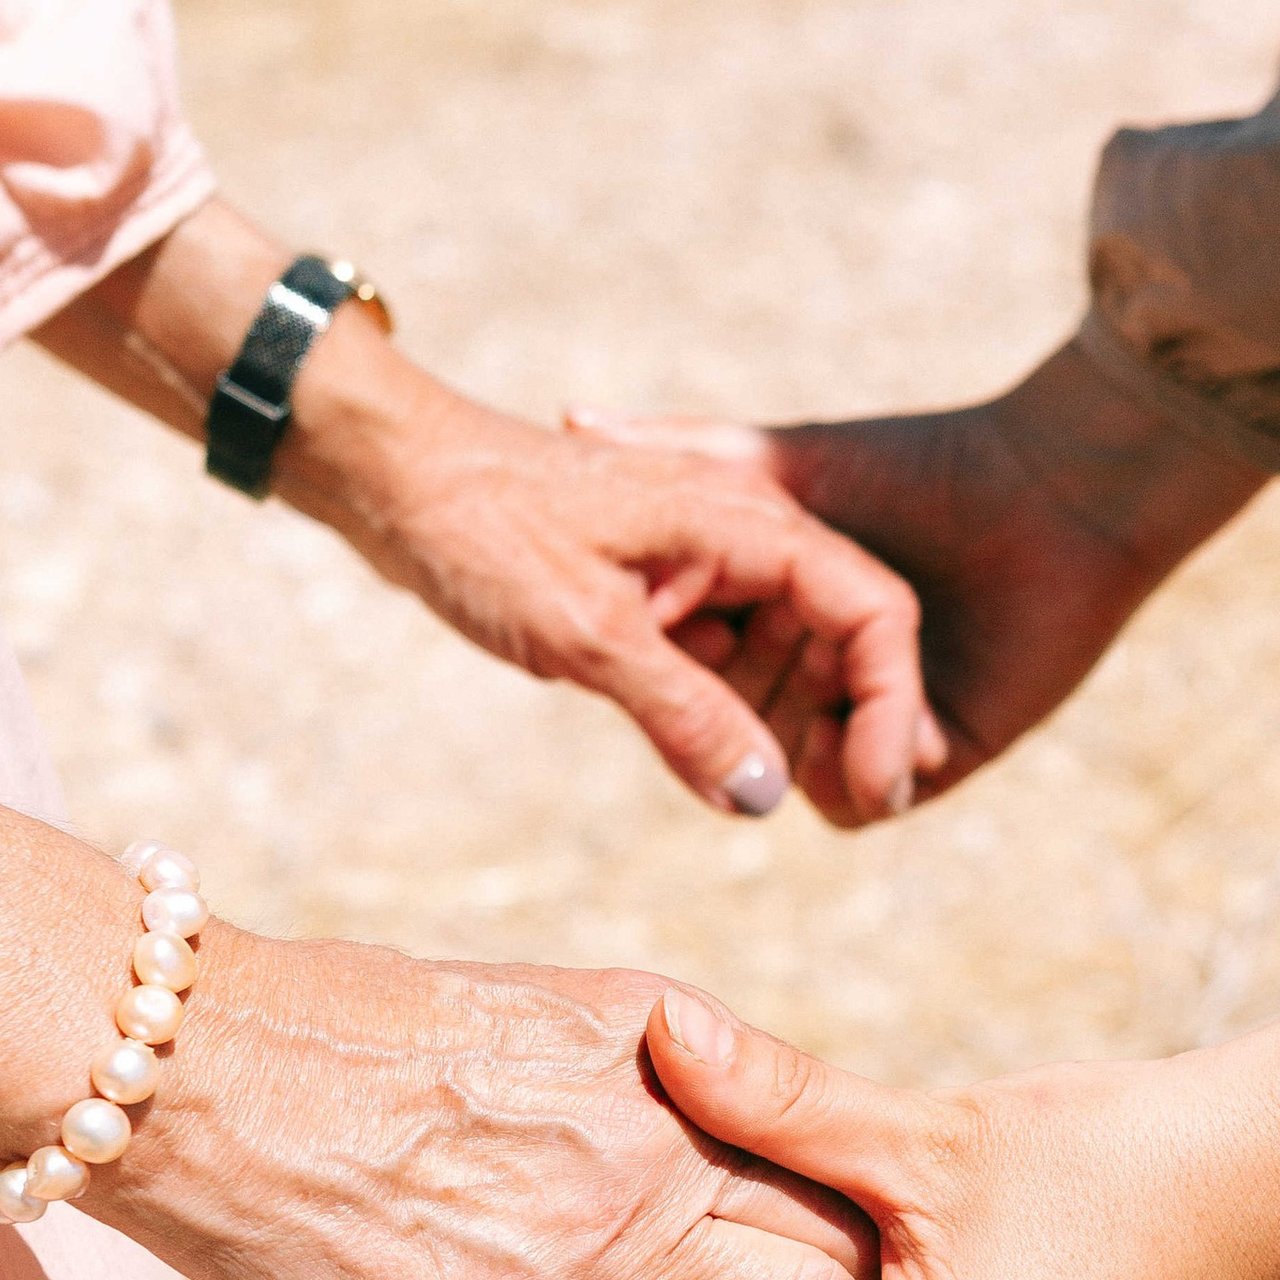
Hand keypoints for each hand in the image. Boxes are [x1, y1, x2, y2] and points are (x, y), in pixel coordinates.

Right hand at [0, 743, 877, 1279]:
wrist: (196, 1064)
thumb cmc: (329, 1023)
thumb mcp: (524, 1004)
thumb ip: (627, 1060)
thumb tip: (681, 1097)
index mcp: (663, 1050)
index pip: (828, 1143)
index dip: (849, 1209)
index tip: (845, 1248)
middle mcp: (659, 1146)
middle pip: (839, 1250)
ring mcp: (600, 1251)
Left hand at [43, 204, 940, 822]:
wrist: (389, 475)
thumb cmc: (483, 528)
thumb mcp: (588, 637)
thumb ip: (687, 718)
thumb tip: (767, 801)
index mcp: (752, 522)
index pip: (875, 616)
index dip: (891, 709)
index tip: (873, 792)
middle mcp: (744, 536)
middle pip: (839, 646)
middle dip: (829, 728)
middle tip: (791, 804)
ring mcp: (704, 564)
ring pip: (780, 661)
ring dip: (768, 729)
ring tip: (730, 786)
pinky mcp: (661, 592)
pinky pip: (721, 662)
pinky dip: (716, 713)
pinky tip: (684, 757)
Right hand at [573, 333, 1263, 824]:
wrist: (1054, 492)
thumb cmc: (919, 463)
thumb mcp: (777, 459)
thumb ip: (678, 440)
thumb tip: (571, 412)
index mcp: (784, 614)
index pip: (696, 670)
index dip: (674, 663)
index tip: (662, 632)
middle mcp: (827, 671)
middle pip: (737, 730)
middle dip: (733, 707)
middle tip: (769, 662)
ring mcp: (882, 718)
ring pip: (792, 775)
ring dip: (791, 744)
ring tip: (824, 685)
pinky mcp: (942, 752)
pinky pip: (864, 803)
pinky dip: (853, 777)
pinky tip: (871, 728)